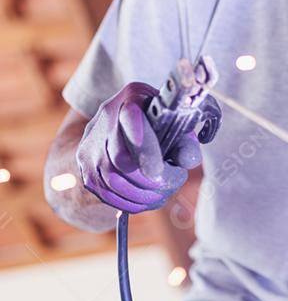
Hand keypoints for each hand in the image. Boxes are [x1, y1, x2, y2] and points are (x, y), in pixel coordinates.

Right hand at [77, 82, 201, 213]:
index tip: (158, 172)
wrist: (117, 127)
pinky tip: (146, 200)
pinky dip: (129, 202)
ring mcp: (90, 144)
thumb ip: (185, 142)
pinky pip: (106, 193)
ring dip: (141, 195)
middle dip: (149, 179)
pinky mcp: (86, 168)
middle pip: (120, 158)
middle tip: (172, 182)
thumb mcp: (174, 124)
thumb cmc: (156, 125)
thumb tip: (188, 161)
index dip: (144, 146)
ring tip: (162, 194)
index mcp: (131, 98)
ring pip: (112, 180)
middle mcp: (105, 118)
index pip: (132, 118)